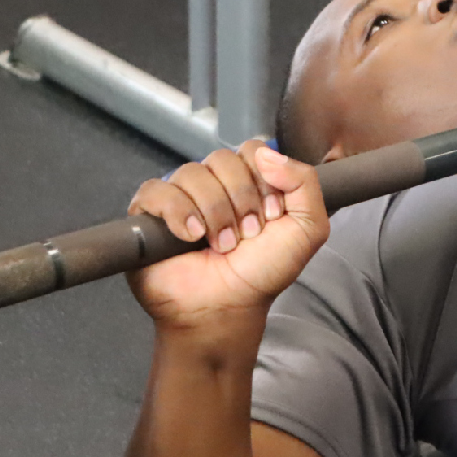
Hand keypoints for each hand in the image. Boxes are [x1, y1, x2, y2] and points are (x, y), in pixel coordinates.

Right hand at [125, 141, 329, 338]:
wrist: (228, 307)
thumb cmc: (263, 272)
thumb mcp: (308, 228)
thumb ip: (305, 182)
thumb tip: (267, 152)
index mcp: (247, 181)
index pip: (251, 149)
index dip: (263, 180)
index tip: (271, 216)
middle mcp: (213, 185)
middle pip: (221, 159)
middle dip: (241, 200)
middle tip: (247, 235)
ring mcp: (180, 197)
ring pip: (191, 173)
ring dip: (214, 213)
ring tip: (222, 244)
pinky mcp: (149, 214)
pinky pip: (156, 191)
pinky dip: (178, 213)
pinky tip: (191, 237)